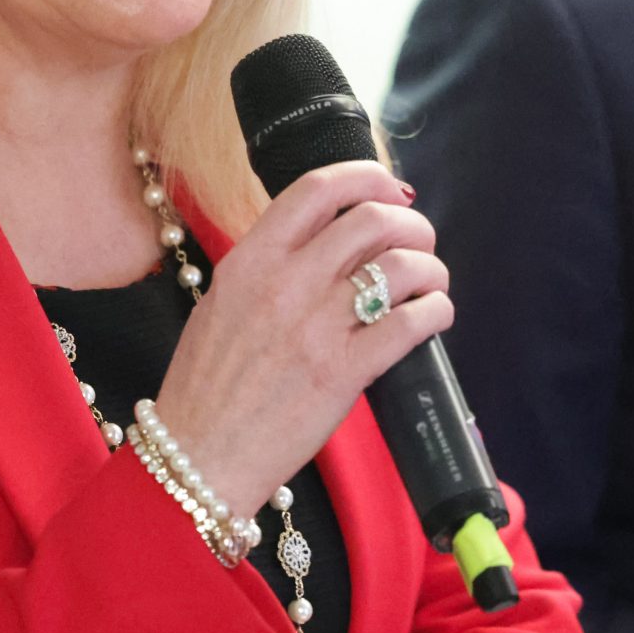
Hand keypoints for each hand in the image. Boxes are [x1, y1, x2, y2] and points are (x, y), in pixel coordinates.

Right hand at [155, 161, 451, 517]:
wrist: (198, 455)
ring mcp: (315, 327)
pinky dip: (435, 312)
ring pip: (401, 266)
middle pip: (372, 219)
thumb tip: (325, 241)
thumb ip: (268, 266)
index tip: (389, 190)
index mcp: (250, 260)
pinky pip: (411, 323)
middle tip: (419, 242)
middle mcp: (284, 283)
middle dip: (411, 224)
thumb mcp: (222, 303)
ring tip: (430, 284)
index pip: (318, 189)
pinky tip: (432, 317)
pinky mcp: (343, 373)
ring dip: (430, 268)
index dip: (367, 177)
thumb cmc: (207, 387)